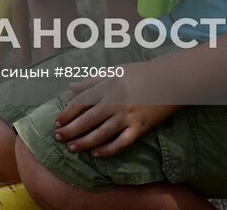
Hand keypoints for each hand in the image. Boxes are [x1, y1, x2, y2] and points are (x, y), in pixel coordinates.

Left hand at [53, 64, 179, 157]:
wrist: (169, 80)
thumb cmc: (140, 74)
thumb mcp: (114, 72)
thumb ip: (91, 80)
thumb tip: (71, 86)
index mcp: (106, 87)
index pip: (80, 103)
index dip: (66, 114)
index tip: (56, 123)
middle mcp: (114, 102)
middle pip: (87, 120)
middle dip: (70, 130)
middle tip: (58, 138)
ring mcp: (127, 116)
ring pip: (101, 134)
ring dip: (84, 142)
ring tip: (72, 148)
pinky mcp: (139, 128)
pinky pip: (121, 142)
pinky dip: (108, 150)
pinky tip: (96, 154)